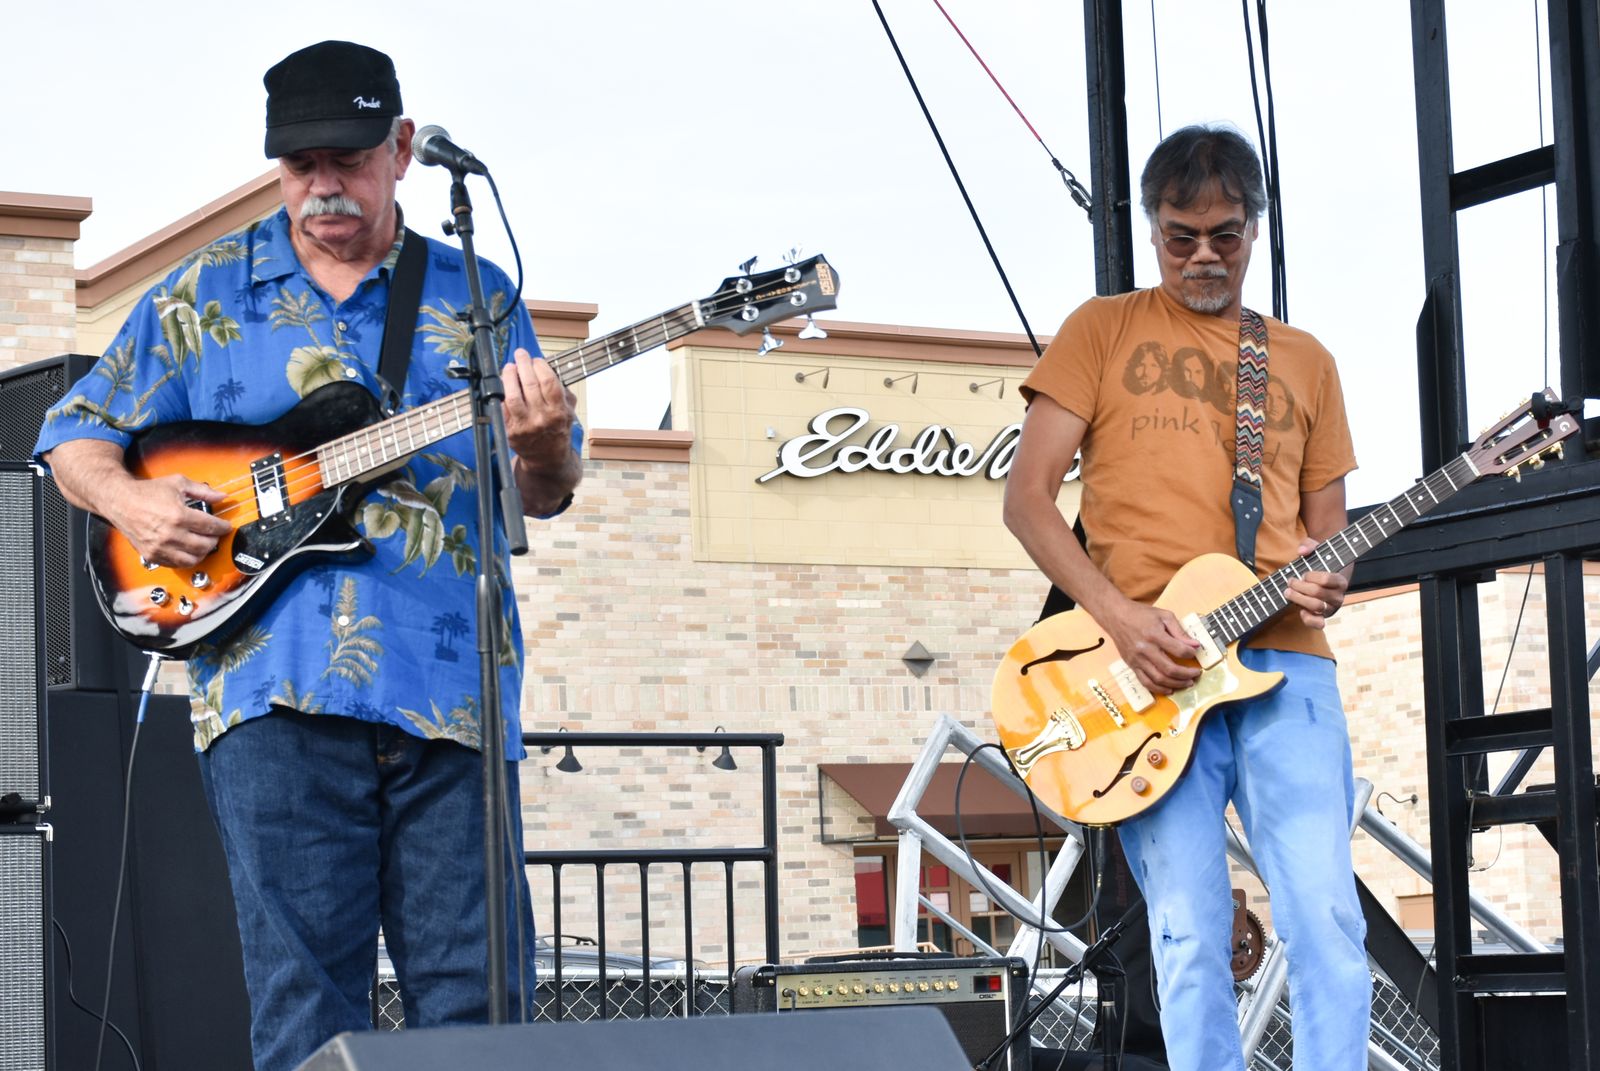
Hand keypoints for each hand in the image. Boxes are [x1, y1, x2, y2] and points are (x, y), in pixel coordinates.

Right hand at [108, 475, 232, 568]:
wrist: (120, 502)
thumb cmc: (147, 492)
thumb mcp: (178, 484)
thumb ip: (203, 491)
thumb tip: (221, 496)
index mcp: (178, 515)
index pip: (210, 527)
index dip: (223, 527)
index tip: (226, 526)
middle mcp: (170, 534)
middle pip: (205, 545)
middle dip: (215, 540)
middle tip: (215, 535)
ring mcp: (160, 547)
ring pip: (193, 559)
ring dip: (203, 552)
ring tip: (204, 543)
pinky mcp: (152, 555)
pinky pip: (177, 564)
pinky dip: (187, 559)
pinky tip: (189, 550)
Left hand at [502, 348, 577, 472]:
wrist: (548, 459)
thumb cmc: (557, 431)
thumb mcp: (569, 412)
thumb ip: (562, 392)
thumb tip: (548, 370)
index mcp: (558, 412)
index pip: (548, 382)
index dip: (540, 366)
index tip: (536, 360)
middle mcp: (542, 419)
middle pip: (529, 384)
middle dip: (523, 364)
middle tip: (520, 355)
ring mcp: (525, 426)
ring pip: (512, 395)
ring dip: (509, 377)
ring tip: (509, 367)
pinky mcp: (510, 431)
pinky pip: (503, 409)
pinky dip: (501, 394)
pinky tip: (503, 386)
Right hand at [1100, 594, 1203, 693]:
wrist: (1115, 616)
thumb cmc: (1141, 614)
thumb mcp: (1164, 616)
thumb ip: (1180, 631)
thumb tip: (1195, 645)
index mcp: (1154, 635)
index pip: (1178, 650)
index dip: (1190, 653)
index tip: (1195, 652)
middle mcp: (1145, 650)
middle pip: (1169, 669)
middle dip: (1187, 674)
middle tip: (1196, 674)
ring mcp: (1137, 660)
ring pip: (1158, 679)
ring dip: (1176, 684)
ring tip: (1187, 683)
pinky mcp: (1131, 665)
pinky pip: (1145, 682)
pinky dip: (1159, 689)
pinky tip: (1170, 689)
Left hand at [1286, 537, 1349, 629]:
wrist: (1323, 582)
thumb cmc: (1319, 565)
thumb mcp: (1316, 551)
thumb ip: (1309, 545)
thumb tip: (1302, 551)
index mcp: (1340, 581)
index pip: (1326, 579)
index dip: (1311, 576)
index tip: (1304, 573)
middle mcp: (1339, 597)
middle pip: (1317, 593)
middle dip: (1299, 586)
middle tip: (1290, 581)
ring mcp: (1331, 609)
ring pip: (1315, 606)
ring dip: (1298, 598)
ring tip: (1287, 592)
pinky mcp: (1323, 618)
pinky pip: (1317, 623)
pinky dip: (1308, 618)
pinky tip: (1299, 610)